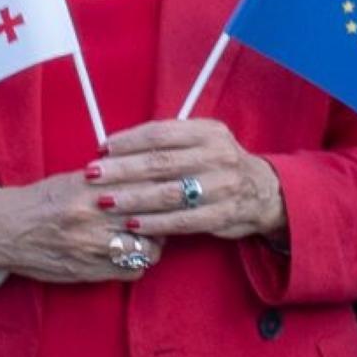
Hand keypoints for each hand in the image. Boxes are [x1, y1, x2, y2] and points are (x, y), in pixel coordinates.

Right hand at [0, 172, 162, 285]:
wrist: (5, 231)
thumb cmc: (41, 201)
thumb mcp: (73, 179)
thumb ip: (110, 177)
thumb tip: (149, 175)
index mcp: (90, 187)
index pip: (145, 185)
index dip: (164, 186)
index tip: (169, 186)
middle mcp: (93, 216)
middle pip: (152, 217)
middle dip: (166, 215)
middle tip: (167, 212)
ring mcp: (92, 247)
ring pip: (148, 249)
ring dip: (155, 243)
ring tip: (150, 236)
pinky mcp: (89, 272)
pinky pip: (132, 271)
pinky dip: (138, 264)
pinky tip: (132, 254)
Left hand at [91, 119, 285, 241]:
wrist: (263, 192)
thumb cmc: (217, 164)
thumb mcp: (202, 141)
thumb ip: (168, 142)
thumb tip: (116, 147)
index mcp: (208, 131)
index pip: (161, 134)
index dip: (128, 141)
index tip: (102, 149)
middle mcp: (217, 155)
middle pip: (161, 162)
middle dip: (123, 169)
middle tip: (93, 175)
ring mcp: (222, 186)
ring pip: (170, 193)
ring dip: (134, 198)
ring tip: (106, 201)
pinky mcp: (223, 214)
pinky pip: (183, 220)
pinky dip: (155, 223)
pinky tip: (132, 225)